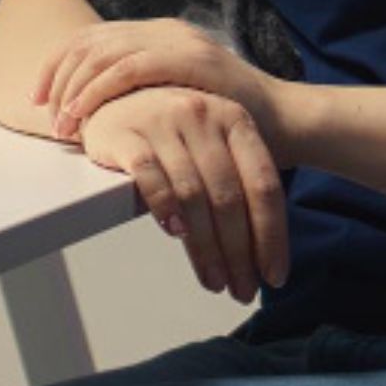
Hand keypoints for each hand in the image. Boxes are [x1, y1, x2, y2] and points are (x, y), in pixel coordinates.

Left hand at [34, 17, 285, 144]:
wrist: (284, 123)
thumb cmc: (228, 120)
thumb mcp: (173, 99)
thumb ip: (140, 94)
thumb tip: (92, 112)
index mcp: (157, 35)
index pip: (92, 40)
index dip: (57, 66)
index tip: (37, 98)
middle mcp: (164, 30)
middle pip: (90, 42)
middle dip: (57, 78)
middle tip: (44, 113)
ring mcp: (178, 41)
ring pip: (102, 53)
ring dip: (74, 88)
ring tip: (61, 121)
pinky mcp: (190, 59)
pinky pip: (128, 69)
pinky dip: (98, 91)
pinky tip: (84, 113)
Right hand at [80, 88, 288, 302]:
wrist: (112, 95)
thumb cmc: (169, 128)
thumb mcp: (212, 142)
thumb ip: (236, 180)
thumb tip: (260, 249)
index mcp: (234, 119)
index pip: (263, 185)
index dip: (272, 235)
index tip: (273, 275)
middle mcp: (202, 115)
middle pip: (229, 197)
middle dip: (239, 253)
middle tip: (241, 289)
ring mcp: (163, 122)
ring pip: (193, 196)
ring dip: (205, 247)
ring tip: (213, 279)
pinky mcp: (126, 134)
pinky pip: (150, 177)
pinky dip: (165, 208)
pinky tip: (175, 235)